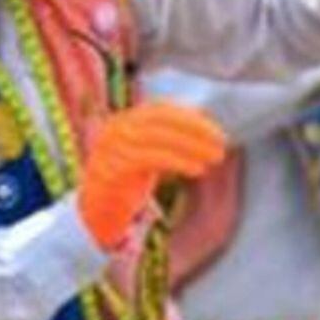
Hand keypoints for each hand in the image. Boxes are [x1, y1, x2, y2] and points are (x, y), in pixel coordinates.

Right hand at [78, 102, 226, 246]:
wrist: (97, 210)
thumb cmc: (130, 180)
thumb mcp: (151, 153)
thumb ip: (170, 139)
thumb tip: (207, 128)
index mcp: (125, 120)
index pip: (162, 110)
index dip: (192, 118)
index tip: (217, 130)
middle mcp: (115, 129)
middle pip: (160, 121)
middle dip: (195, 130)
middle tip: (222, 143)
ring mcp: (110, 147)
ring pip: (156, 138)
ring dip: (191, 147)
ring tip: (215, 158)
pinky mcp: (111, 168)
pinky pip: (148, 159)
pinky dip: (177, 162)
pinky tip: (197, 170)